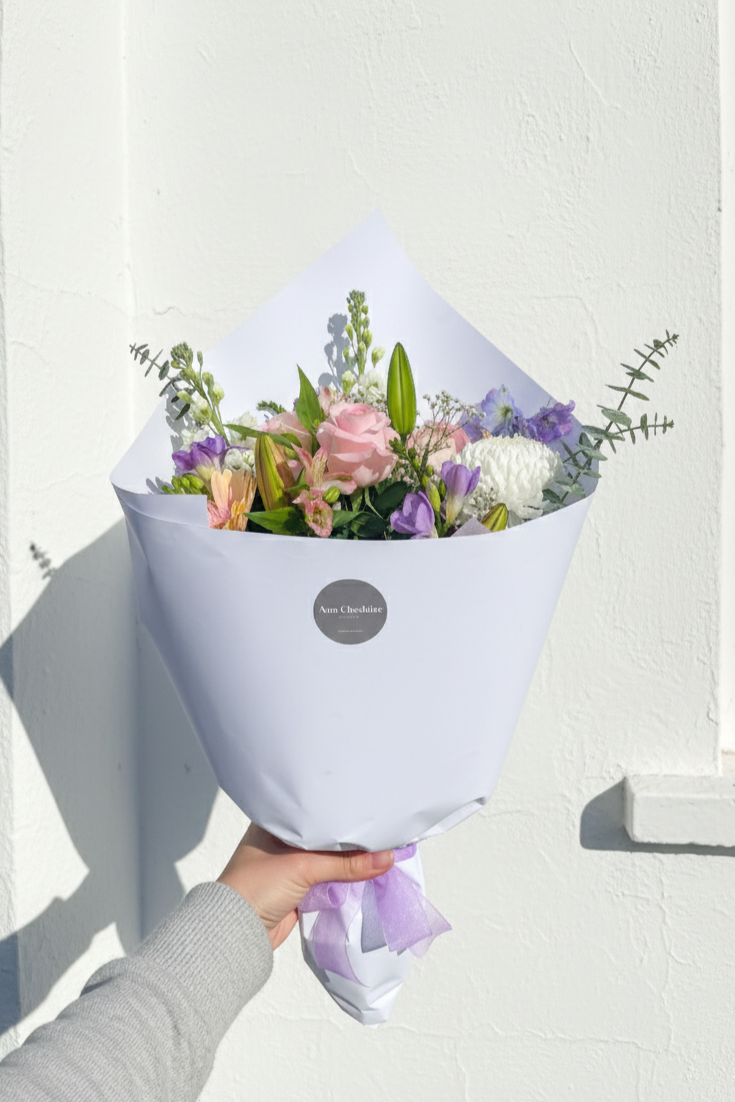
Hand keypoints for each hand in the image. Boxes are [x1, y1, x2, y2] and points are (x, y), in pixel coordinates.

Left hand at [218, 823, 393, 948]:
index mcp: (275, 823)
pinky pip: (327, 882)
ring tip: (381, 847)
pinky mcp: (297, 891)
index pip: (315, 810)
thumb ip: (346, 863)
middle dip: (348, 838)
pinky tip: (366, 874)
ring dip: (348, 862)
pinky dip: (343, 881)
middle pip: (325, 837)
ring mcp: (289, 867)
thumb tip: (388, 857)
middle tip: (380, 826)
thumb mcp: (304, 866)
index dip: (340, 809)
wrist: (236, 933)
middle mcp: (282, 841)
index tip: (367, 805)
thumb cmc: (258, 886)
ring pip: (328, 861)